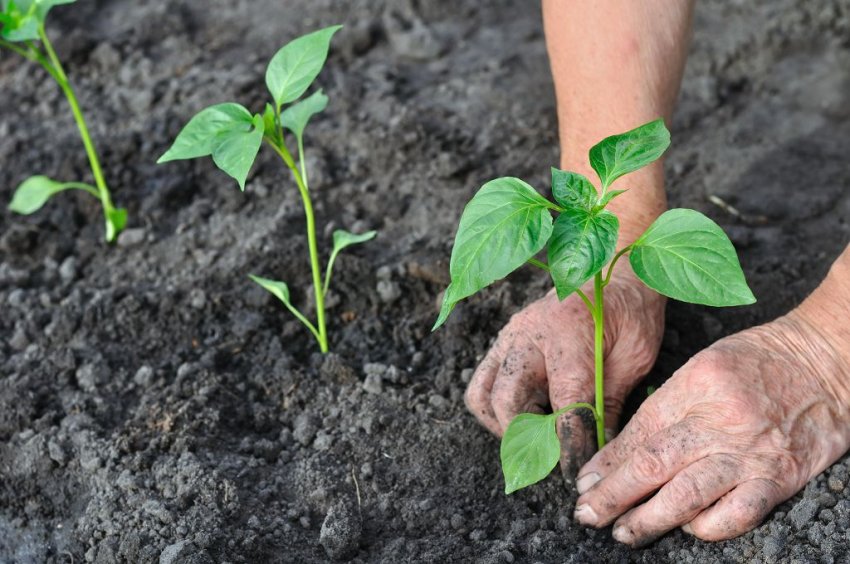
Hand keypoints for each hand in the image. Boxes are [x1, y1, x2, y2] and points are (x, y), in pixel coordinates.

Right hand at [465, 266, 665, 478]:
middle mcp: (530, 335)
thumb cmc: (630, 313)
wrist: (613, 271)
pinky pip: (482, 383)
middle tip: (552, 458)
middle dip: (529, 439)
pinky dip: (497, 409)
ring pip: (482, 396)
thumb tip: (599, 450)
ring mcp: (509, 338)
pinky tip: (528, 416)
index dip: (569, 444)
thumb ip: (611, 402)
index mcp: (569, 335)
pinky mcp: (502, 343)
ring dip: (504, 426)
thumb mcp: (635, 357)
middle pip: (508, 402)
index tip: (574, 472)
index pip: (565, 403)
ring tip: (535, 437)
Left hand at [573, 312, 849, 544]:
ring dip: (649, 519)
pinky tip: (689, 528)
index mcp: (693, 386)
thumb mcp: (702, 368)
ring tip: (623, 532)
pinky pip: (737, 513)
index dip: (608, 463)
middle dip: (613, 495)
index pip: (639, 432)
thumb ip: (664, 408)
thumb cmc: (759, 361)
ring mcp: (749, 452)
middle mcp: (718, 420)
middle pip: (653, 464)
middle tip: (587, 514)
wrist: (826, 360)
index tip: (586, 483)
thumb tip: (621, 451)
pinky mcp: (779, 477)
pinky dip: (708, 527)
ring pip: (687, 495)